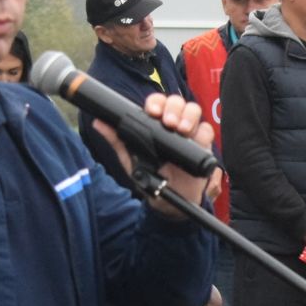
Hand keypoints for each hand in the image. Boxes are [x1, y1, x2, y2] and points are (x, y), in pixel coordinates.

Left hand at [93, 93, 220, 210]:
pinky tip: (196, 141)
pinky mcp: (203, 146)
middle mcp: (173, 125)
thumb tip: (98, 123)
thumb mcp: (131, 160)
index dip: (156, 103)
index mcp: (156, 124)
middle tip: (169, 122)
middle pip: (177, 102)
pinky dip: (202, 133)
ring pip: (194, 111)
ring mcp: (189, 134)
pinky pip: (207, 131)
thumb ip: (117, 141)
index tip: (152, 111)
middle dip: (173, 108)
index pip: (157, 104)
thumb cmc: (151, 178)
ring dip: (188, 116)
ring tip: (182, 130)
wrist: (169, 203)